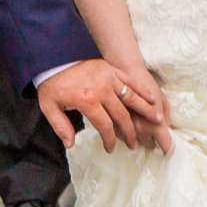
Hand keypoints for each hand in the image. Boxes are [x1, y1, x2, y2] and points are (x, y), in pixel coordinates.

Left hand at [37, 59, 168, 154]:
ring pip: (131, 97)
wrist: (53, 58)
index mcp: (86, 100)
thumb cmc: (52, 84)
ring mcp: (108, 77)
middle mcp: (101, 89)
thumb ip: (60, 126)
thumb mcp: (49, 107)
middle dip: (130, 132)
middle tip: (134, 143)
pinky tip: (151, 98)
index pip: (105, 126)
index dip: (109, 140)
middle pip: (122, 115)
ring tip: (157, 121)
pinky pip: (129, 80)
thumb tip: (71, 144)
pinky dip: (142, 89)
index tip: (110, 148)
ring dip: (145, 110)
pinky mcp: (110, 68)